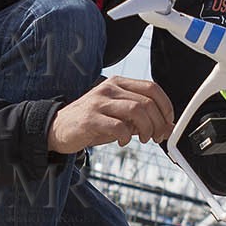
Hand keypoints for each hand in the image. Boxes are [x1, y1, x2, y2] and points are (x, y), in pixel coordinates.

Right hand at [47, 76, 175, 154]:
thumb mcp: (119, 117)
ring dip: (147, 128)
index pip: (152, 87)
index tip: (167, 122)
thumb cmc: (91, 123)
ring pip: (136, 110)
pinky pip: (118, 126)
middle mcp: (109, 88)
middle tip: (157, 137)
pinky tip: (123, 141)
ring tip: (144, 139)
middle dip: (158, 122)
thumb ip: (141, 119)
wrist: (58, 129)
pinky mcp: (90, 119)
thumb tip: (168, 128)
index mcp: (118, 83)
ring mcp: (99, 102)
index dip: (166, 106)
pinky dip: (126, 136)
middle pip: (147, 101)